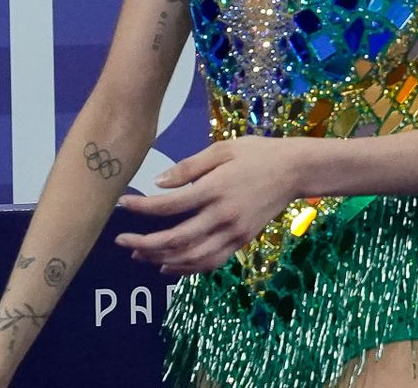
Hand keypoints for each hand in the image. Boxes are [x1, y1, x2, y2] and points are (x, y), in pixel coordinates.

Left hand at [115, 137, 303, 274]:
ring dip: (160, 259)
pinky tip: (168, 267)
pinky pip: (210, 262)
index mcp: (215, 189)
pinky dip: (186, 269)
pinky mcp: (241, 241)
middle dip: (143, 243)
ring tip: (139, 255)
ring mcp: (233, 232)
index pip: (168, 205)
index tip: (122, 204)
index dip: (140, 207)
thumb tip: (158, 184)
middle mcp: (222, 216)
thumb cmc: (257, 153)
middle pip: (174, 239)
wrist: (296, 170)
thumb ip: (189, 168)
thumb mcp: (222, 149)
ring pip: (190, 257)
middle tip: (121, 240)